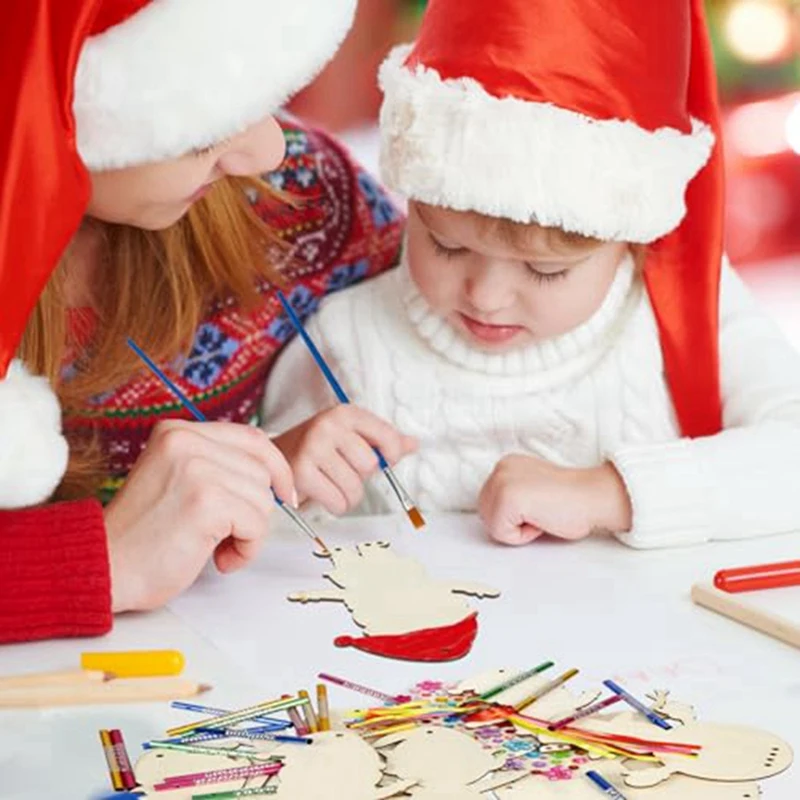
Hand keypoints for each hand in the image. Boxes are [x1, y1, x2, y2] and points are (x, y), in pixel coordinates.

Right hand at [104, 420, 294, 612]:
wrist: (103, 568)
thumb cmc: (143, 535)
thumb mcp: (178, 480)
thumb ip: (216, 465)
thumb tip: (274, 474)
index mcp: (177, 431)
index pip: (252, 437)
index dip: (276, 467)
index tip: (283, 493)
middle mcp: (186, 441)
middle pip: (262, 470)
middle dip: (256, 509)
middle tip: (228, 535)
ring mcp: (197, 468)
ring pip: (263, 498)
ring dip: (249, 533)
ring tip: (216, 548)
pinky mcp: (206, 501)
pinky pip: (256, 523)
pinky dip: (246, 548)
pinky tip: (218, 559)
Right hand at [274, 405, 416, 514]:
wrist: (274, 457)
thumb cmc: (319, 449)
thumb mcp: (351, 437)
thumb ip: (383, 441)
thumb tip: (414, 444)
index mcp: (347, 413)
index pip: (388, 438)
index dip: (392, 455)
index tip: (384, 460)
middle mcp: (330, 425)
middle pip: (370, 466)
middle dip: (360, 478)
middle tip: (343, 472)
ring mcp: (314, 447)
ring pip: (354, 489)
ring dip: (347, 496)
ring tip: (332, 485)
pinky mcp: (301, 471)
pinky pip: (337, 501)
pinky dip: (334, 505)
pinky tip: (321, 493)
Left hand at [478, 454, 632, 545]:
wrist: (594, 497)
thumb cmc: (572, 500)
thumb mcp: (533, 489)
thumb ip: (514, 495)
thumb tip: (498, 514)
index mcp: (507, 465)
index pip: (490, 503)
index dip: (514, 516)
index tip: (539, 506)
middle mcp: (501, 468)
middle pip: (486, 514)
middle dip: (511, 523)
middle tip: (541, 512)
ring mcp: (502, 481)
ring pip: (492, 525)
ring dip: (517, 529)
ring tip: (541, 515)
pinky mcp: (507, 499)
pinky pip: (502, 533)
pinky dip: (522, 536)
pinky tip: (542, 520)